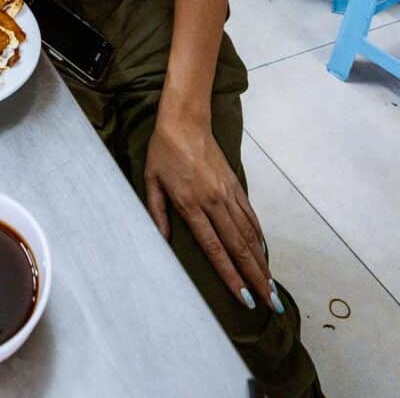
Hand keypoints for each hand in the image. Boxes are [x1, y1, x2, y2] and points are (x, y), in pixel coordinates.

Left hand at [144, 114, 281, 313]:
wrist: (184, 121)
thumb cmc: (163, 152)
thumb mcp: (151, 182)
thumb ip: (156, 214)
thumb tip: (162, 242)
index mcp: (191, 205)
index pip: (215, 249)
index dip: (231, 276)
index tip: (244, 298)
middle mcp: (214, 202)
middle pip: (239, 247)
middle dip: (256, 277)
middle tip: (271, 302)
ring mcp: (227, 193)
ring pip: (249, 234)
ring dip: (262, 261)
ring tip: (272, 285)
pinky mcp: (235, 184)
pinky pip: (250, 215)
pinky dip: (259, 236)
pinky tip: (263, 252)